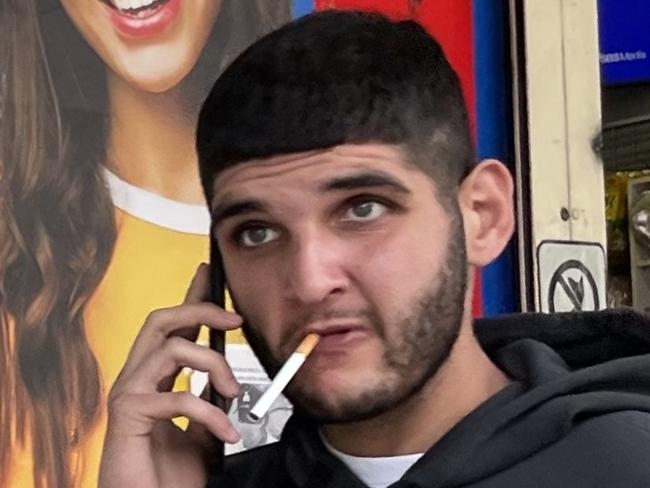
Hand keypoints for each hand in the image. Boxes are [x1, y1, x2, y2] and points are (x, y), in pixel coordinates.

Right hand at [98, 263, 242, 487]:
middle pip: (162, 320)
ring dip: (214, 365)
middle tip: (234, 320)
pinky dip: (211, 413)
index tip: (208, 274)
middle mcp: (137, 377)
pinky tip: (226, 433)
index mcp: (156, 376)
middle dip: (200, 309)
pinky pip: (176, 396)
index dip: (191, 297)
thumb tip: (229, 382)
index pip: (172, 325)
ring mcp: (128, 393)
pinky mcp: (127, 414)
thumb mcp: (200, 432)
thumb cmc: (165, 476)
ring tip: (234, 392)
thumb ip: (210, 404)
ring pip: (171, 348)